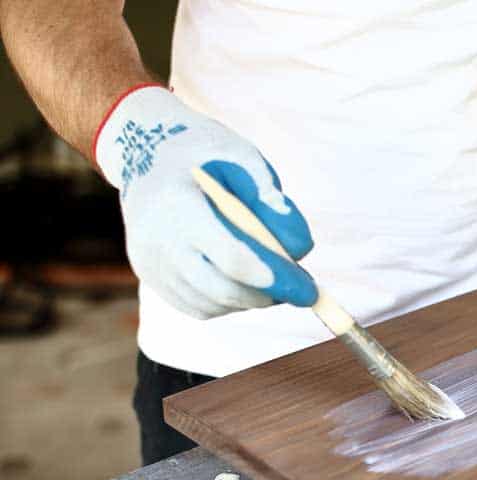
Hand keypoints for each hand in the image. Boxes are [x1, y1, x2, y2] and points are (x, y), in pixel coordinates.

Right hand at [93, 85, 316, 318]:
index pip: (230, 256)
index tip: (306, 289)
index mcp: (178, 204)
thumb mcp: (242, 159)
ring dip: (250, 301)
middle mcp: (156, 239)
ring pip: (210, 304)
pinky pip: (196, 307)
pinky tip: (246, 284)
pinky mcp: (150, 276)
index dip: (272, 277)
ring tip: (275, 282)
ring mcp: (149, 262)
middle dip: (267, 295)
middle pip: (220, 288)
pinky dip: (227, 303)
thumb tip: (301, 249)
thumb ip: (272, 200)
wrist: (147, 151)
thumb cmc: (205, 154)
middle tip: (301, 291)